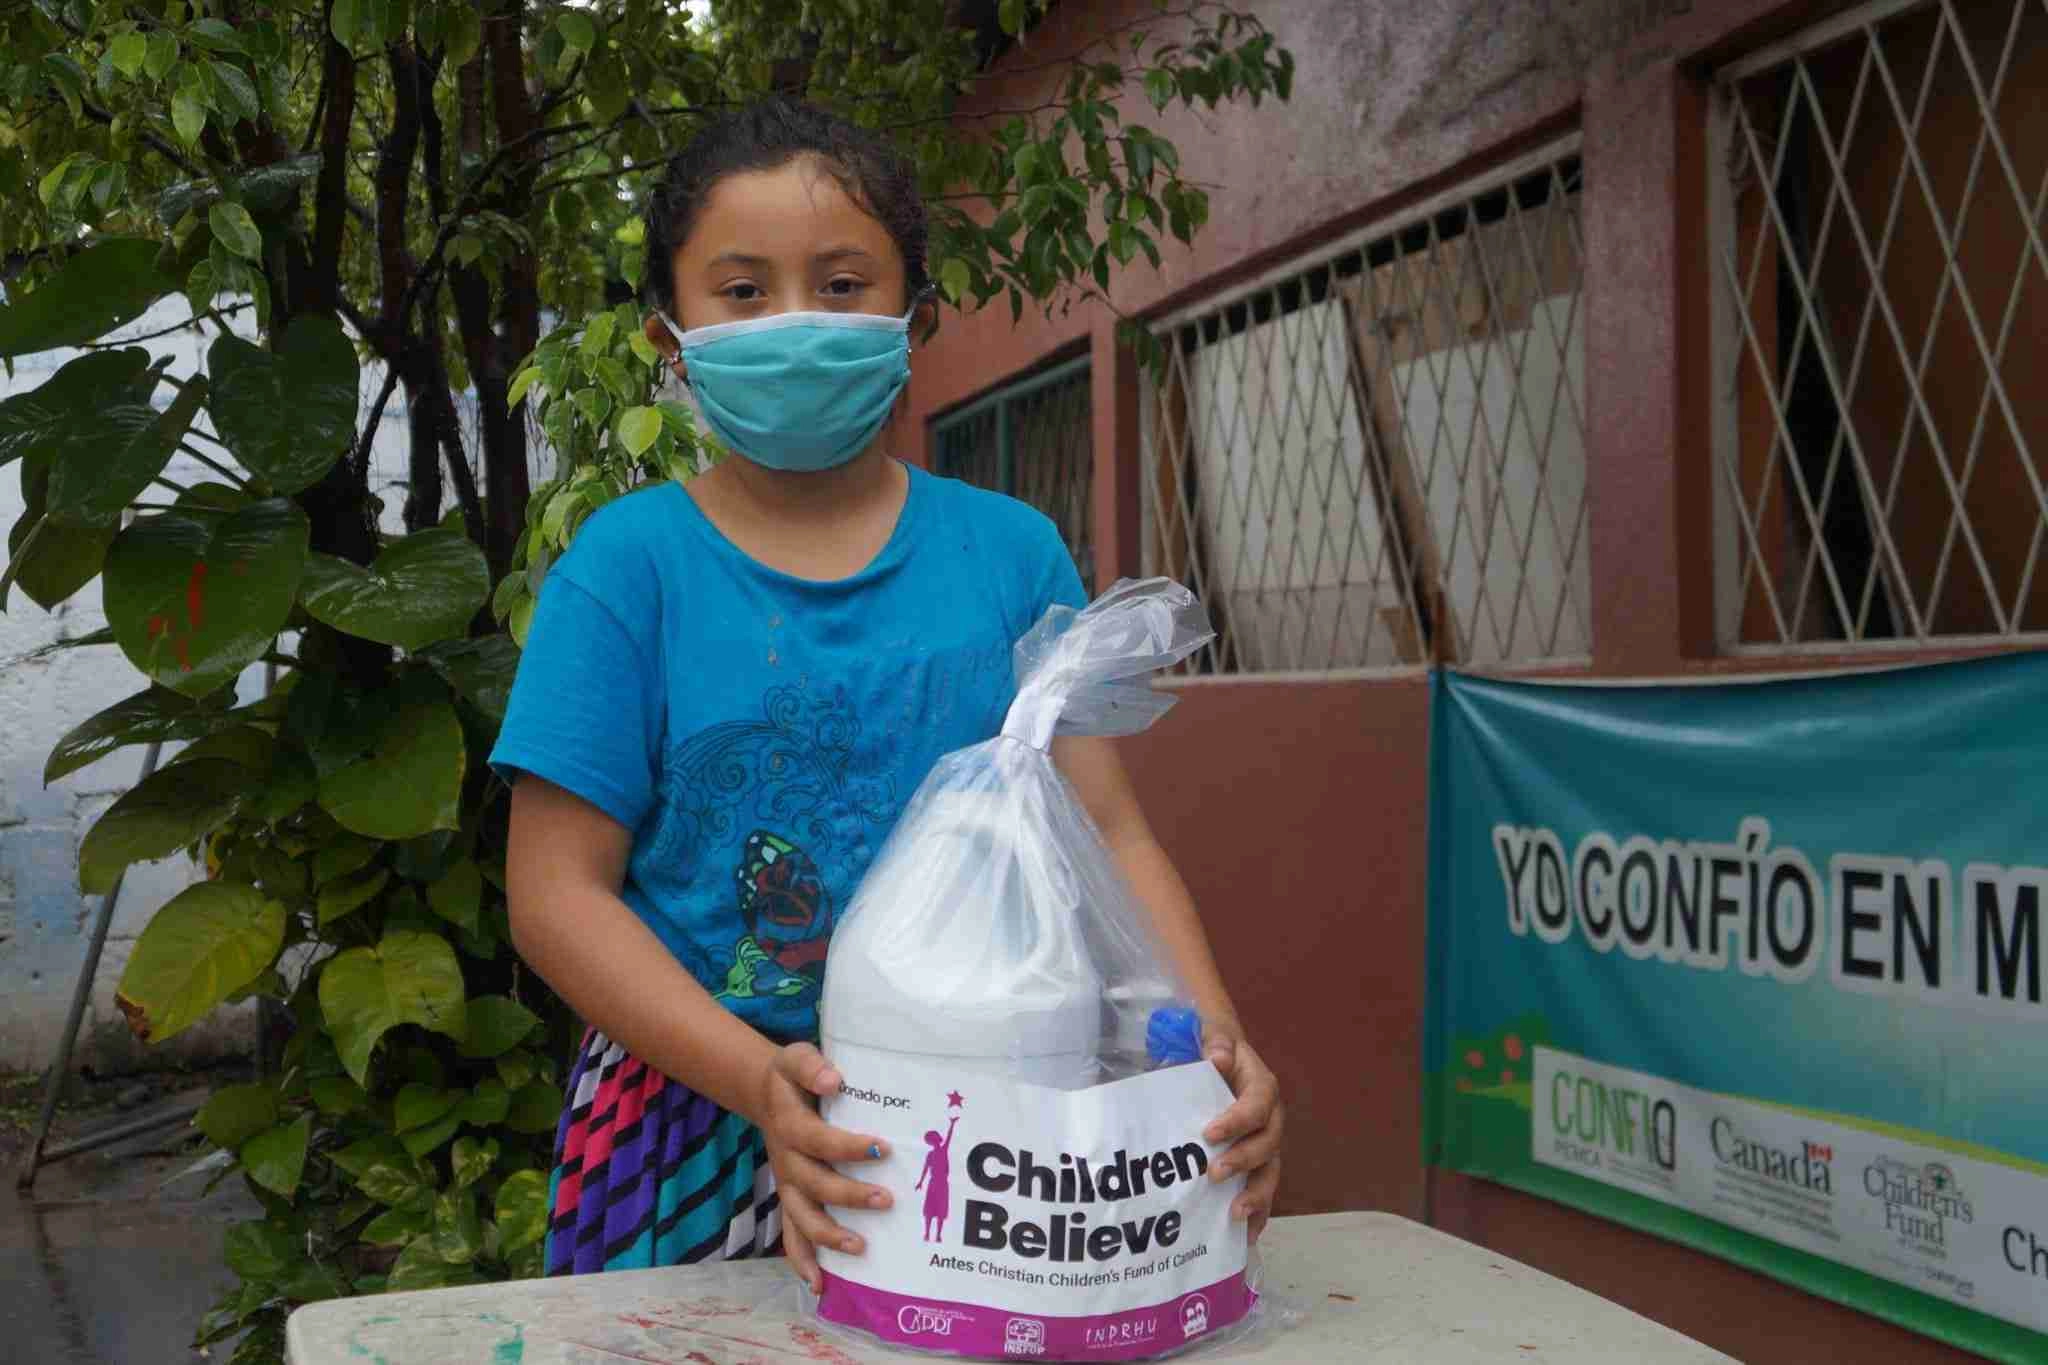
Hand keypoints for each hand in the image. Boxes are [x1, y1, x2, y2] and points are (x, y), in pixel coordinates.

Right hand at [757, 1042, 892, 1292]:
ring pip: (803, 1217)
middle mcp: (787, 1161)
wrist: (766, 1094)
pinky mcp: (791, 1198)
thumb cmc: (792, 1077)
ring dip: (828, 1236)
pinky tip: (820, 1285)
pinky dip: (802, 1261)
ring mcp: (788, 1184)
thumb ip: (812, 1066)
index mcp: (791, 1126)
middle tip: (887, 1200)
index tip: (882, 1148)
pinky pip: (792, 1234)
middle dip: (850, 1196)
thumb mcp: (796, 1058)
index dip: (848, 1147)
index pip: (820, 1140)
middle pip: (815, 1184)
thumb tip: (834, 1079)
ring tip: (859, 1249)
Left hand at [1201, 1030, 1282, 1244]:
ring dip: (1256, 1195)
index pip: (1257, 1105)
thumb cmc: (1214, 1050)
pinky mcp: (1257, 1163)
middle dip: (1243, 1162)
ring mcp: (1266, 1143)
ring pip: (1270, 1172)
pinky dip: (1258, 1214)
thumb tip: (1218, 1056)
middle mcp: (1271, 1119)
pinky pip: (1263, 1190)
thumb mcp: (1214, 1036)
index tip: (1210, 1133)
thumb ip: (1215, 1041)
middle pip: (1268, 1144)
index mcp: (1261, 1087)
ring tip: (1236, 1215)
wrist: (1221, 1059)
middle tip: (1213, 1174)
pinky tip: (1245, 1237)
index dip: (1238, 1121)